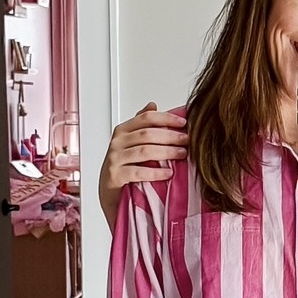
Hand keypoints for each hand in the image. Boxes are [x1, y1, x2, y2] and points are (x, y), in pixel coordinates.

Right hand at [99, 102, 188, 227]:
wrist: (109, 193)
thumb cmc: (124, 166)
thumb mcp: (131, 143)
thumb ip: (141, 125)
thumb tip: (152, 105)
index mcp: (123, 130)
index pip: (147, 118)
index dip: (167, 118)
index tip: (184, 123)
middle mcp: (117, 142)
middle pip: (147, 134)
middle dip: (170, 136)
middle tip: (188, 140)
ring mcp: (115, 159)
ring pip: (144, 151)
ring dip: (166, 152)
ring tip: (182, 155)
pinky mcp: (115, 175)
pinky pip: (138, 172)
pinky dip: (155, 172)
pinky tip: (169, 174)